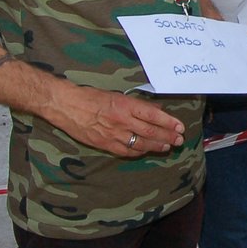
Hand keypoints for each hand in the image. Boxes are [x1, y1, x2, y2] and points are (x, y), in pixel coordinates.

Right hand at [51, 82, 186, 158]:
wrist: (66, 106)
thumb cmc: (91, 96)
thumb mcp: (117, 95)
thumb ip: (136, 104)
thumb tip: (156, 110)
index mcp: (125, 105)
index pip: (153, 115)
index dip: (168, 122)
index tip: (180, 126)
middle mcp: (121, 121)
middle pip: (150, 131)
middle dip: (167, 136)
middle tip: (180, 139)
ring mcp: (113, 134)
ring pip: (140, 143)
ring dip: (156, 145)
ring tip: (168, 146)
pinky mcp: (104, 144)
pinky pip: (126, 151)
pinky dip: (138, 151)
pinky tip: (146, 151)